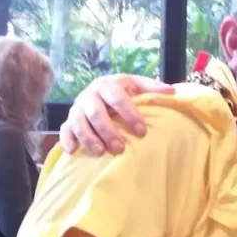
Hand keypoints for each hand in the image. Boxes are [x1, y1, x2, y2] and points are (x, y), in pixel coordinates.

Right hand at [59, 74, 173, 155]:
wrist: (99, 92)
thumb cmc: (122, 92)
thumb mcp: (136, 85)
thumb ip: (152, 88)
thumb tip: (172, 92)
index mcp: (107, 84)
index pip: (117, 98)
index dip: (129, 114)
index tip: (142, 131)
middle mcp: (89, 95)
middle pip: (95, 112)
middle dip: (107, 130)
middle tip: (120, 148)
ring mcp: (77, 108)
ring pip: (78, 123)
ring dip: (88, 138)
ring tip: (101, 152)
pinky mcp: (68, 120)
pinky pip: (64, 130)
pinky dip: (67, 140)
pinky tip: (73, 150)